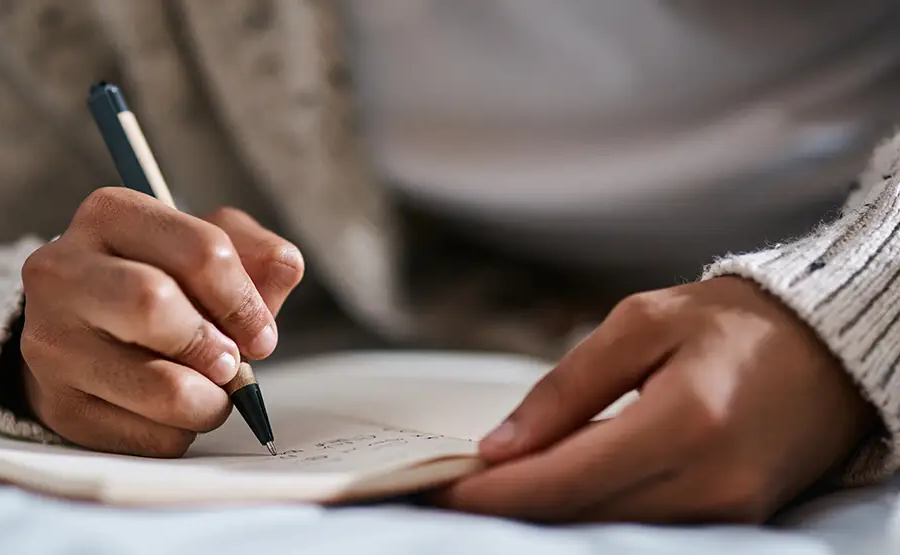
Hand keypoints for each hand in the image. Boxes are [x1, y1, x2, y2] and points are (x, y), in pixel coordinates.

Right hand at [19, 188, 303, 456]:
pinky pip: (147, 436)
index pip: (202, 251)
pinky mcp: (57, 405)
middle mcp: (62, 271)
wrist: (84, 333)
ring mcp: (50, 341)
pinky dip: (178, 431)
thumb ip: (256, 254)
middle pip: (155, 304)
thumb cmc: (159, 284)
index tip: (261, 333)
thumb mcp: (207, 250)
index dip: (245, 302)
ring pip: (160, 386)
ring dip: (208, 401)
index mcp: (110, 215)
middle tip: (230, 364)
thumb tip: (283, 267)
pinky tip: (167, 411)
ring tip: (208, 392)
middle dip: (214, 346)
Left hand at [438, 277, 874, 522]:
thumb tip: (500, 446)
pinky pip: (645, 529)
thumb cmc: (730, 322)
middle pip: (578, 517)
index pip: (563, 480)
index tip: (436, 487)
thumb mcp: (640, 324)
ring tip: (494, 486)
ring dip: (544, 514)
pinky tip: (557, 487)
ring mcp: (728, 512)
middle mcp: (710, 483)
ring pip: (607, 531)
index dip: (492, 493)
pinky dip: (591, 513)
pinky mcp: (736, 520)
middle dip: (506, 508)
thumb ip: (566, 387)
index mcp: (684, 422)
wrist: (828, 349)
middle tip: (450, 488)